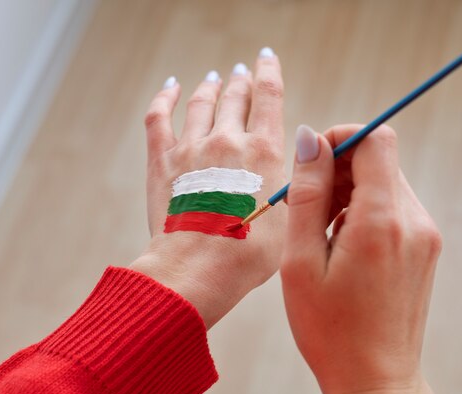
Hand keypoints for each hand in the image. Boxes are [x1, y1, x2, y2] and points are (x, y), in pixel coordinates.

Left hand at [130, 48, 286, 327]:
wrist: (200, 267)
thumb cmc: (249, 251)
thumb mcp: (289, 215)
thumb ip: (293, 182)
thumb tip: (302, 162)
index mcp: (263, 150)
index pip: (268, 95)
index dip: (268, 70)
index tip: (266, 57)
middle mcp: (227, 140)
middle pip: (234, 97)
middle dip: (241, 81)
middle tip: (242, 72)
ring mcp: (191, 148)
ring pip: (201, 103)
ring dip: (210, 87)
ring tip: (215, 77)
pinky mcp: (163, 161)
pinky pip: (159, 117)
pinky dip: (165, 97)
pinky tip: (172, 86)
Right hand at [280, 124, 442, 393]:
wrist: (375, 380)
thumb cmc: (330, 329)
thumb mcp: (301, 260)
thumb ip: (307, 193)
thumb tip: (311, 138)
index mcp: (382, 222)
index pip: (375, 140)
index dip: (340, 138)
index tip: (312, 163)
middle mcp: (414, 221)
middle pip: (380, 159)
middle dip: (339, 169)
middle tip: (309, 209)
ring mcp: (425, 235)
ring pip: (385, 182)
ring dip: (349, 192)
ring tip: (322, 234)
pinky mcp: (425, 246)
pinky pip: (393, 206)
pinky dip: (364, 210)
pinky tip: (342, 245)